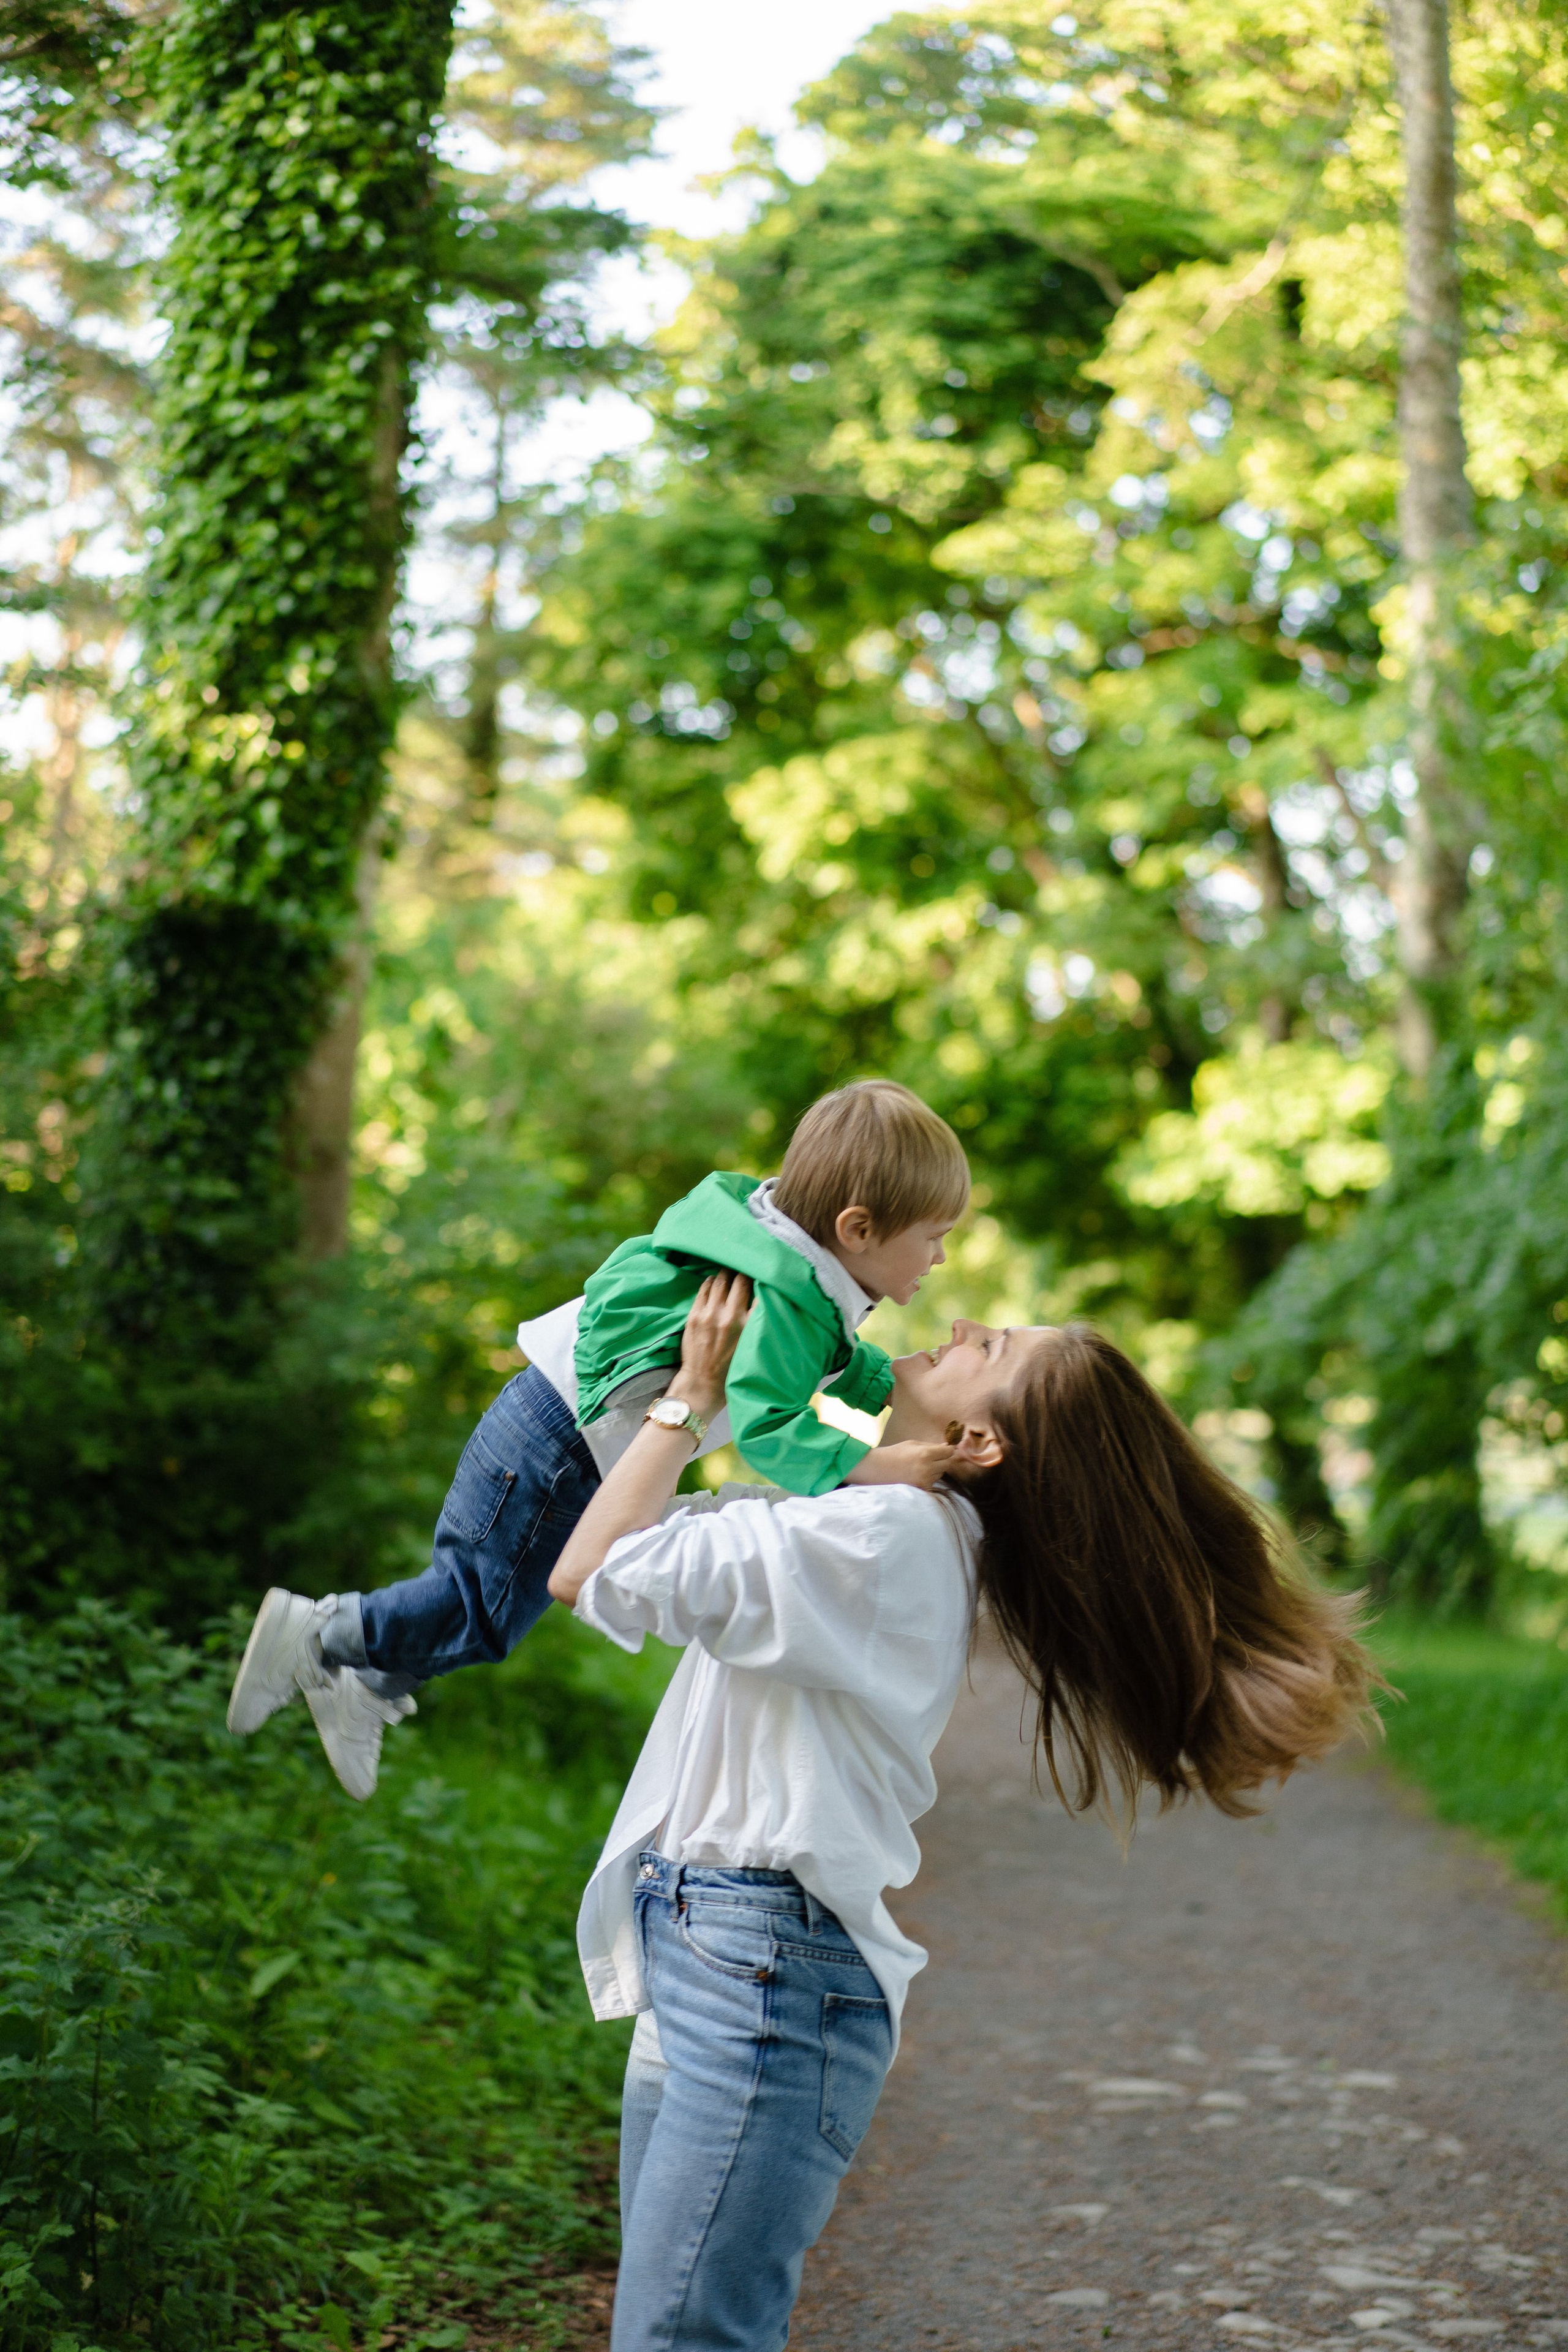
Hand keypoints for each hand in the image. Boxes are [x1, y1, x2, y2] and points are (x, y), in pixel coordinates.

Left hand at [674, 1270, 752, 1418]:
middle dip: (742, 1271)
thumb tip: (763, 1294)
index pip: (759, 1290)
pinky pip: (704, 1289)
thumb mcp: (752, 1344)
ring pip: (720, 1280)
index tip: (762, 1272)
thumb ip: (756, 1320)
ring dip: (726, 1274)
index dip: (760, 1277)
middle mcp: (730, 1316)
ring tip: (729, 1272)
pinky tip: (714, 1282)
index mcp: (749, 1325)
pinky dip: (711, 1282)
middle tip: (744, 1267)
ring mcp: (710, 1314)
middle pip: (739, 1280)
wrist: (703, 1383)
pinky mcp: (694, 1316)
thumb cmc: (732, 1366)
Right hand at [844, 1438, 957, 1492]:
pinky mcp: (922, 1489)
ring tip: (920, 1467)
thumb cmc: (895, 1453)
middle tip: (932, 1458)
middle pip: (947, 1464)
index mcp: (925, 1453)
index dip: (949, 1450)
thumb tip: (949, 1447)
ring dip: (935, 1470)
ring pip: (940, 1474)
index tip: (946, 1449)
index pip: (948, 1452)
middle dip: (942, 1460)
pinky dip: (928, 1479)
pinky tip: (917, 1475)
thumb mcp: (913, 1444)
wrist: (879, 1469)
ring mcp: (925, 1481)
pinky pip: (933, 1483)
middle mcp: (928, 1468)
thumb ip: (932, 1446)